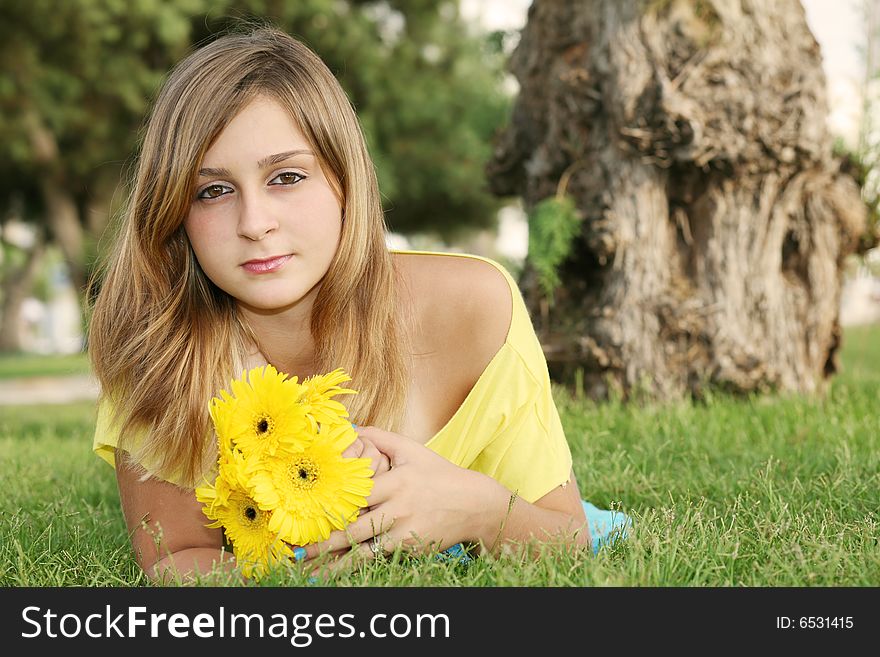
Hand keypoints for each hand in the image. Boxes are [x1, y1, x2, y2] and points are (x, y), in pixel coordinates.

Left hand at [302, 426, 506, 571]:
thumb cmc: (438, 473)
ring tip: (310, 570)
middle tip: (300, 549)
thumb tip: (349, 426)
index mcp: (397, 481)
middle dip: (327, 539)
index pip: (358, 491)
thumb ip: (380, 437)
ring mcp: (405, 531)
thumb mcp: (412, 449)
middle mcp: (400, 508)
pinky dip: (358, 566)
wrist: (474, 504)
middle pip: (356, 526)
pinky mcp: (411, 547)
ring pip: (364, 549)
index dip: (333, 499)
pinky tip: (338, 573)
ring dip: (336, 562)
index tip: (308, 507)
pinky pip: (380, 558)